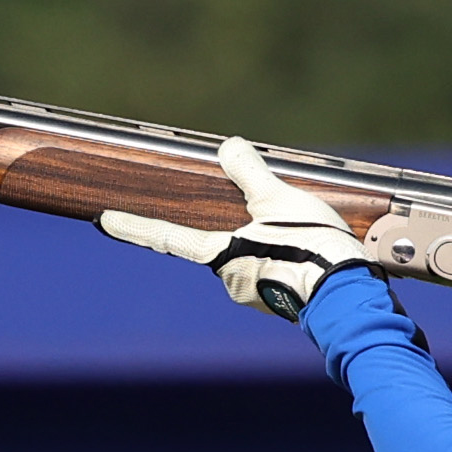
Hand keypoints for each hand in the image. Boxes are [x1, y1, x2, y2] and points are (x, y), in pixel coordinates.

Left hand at [96, 138, 373, 318]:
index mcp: (219, 256)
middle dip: (243, 229)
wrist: (349, 298)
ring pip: (253, 258)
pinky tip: (315, 253)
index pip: (166, 236)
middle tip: (280, 220)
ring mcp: (255, 296)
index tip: (102, 220)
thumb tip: (227, 148)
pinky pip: (276, 272)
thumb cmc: (311, 251)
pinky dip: (289, 259)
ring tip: (308, 236)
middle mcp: (229, 281)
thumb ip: (250, 174)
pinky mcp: (281, 304)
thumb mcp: (278, 200)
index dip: (134, 226)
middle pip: (222, 244)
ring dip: (273, 244)